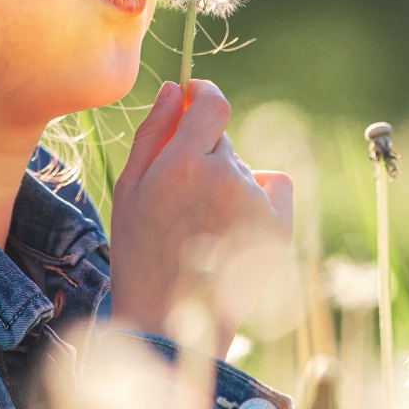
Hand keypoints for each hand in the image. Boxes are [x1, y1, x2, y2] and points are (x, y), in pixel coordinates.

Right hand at [109, 80, 292, 355]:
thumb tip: (175, 88)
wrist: (170, 321)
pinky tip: (235, 225)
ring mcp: (255, 203)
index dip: (204, 93)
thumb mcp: (130, 187)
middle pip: (222, 139)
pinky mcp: (278, 227)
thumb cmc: (140, 253)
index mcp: (183, 164)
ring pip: (242, 167)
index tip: (196, 97)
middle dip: (204, 153)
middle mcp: (225, 177)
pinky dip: (260, 195)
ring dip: (227, 180)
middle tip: (182, 198)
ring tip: (203, 226)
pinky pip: (274, 185)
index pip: (212, 102)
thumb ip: (153, 131)